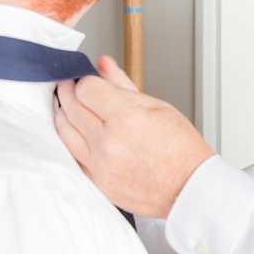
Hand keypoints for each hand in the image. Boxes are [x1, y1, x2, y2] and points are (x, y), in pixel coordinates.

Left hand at [55, 56, 214, 217]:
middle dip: (69, 91)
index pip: (86, 88)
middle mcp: (108, 143)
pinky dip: (72, 140)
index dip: (85, 80)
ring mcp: (100, 165)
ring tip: (72, 107)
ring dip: (64, 114)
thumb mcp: (157, 107)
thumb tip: (104, 65)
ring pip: (64, 132)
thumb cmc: (181, 150)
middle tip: (72, 86)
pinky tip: (78, 132)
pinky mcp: (97, 182)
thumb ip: (123, 85)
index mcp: (125, 119)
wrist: (189, 188)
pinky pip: (72, 156)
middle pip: (70, 107)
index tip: (88, 80)